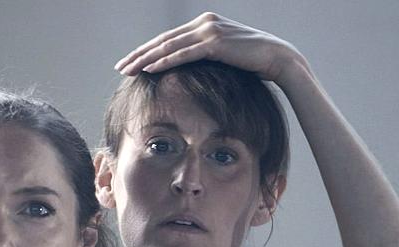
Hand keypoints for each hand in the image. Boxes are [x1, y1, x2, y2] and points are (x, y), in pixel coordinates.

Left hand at [115, 12, 303, 84]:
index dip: (146, 51)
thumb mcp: (224, 56)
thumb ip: (206, 56)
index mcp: (204, 24)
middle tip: (120, 67)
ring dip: (146, 59)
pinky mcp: (215, 43)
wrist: (278, 58)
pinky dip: (165, 61)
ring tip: (128, 70)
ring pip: (169, 46)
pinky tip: (150, 69)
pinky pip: (184, 54)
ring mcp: (209, 31)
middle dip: (139, 55)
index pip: (168, 39)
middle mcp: (204, 23)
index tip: (129, 63)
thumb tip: (191, 71)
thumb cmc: (253, 62)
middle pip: (163, 41)